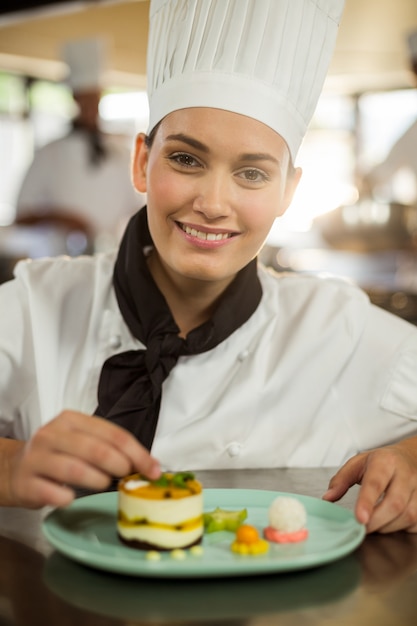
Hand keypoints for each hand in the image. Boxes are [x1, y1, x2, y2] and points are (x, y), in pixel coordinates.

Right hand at [6, 410, 160, 508]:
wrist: (14, 469)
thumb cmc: (57, 455)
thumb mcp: (81, 441)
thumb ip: (110, 448)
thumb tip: (148, 465)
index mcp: (71, 420)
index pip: (113, 434)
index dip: (137, 453)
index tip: (153, 469)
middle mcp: (52, 434)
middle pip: (96, 449)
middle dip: (120, 465)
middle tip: (128, 477)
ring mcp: (37, 458)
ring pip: (75, 470)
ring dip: (97, 480)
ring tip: (104, 484)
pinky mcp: (27, 483)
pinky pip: (54, 493)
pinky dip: (68, 497)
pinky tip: (72, 497)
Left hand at [322, 443, 416, 532]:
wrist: (411, 456)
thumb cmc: (382, 462)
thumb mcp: (358, 463)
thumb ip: (341, 480)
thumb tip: (327, 498)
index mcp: (385, 461)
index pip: (376, 483)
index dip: (367, 502)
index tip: (359, 518)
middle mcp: (406, 474)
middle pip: (395, 503)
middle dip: (377, 521)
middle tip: (362, 528)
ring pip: (408, 515)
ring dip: (388, 527)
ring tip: (373, 525)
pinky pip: (416, 522)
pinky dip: (401, 528)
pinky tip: (390, 523)